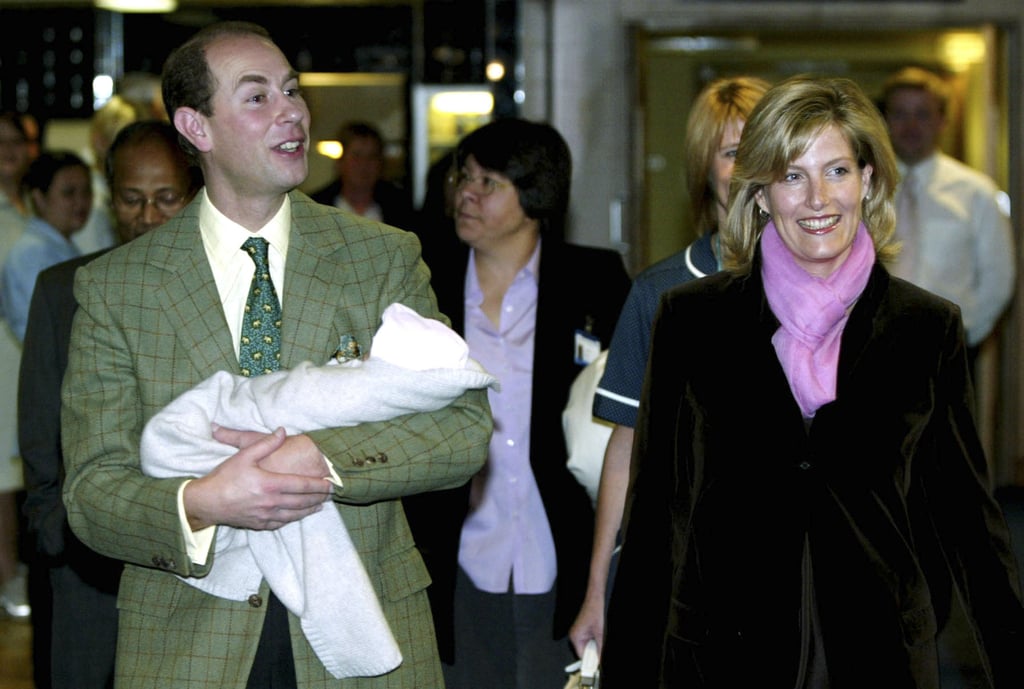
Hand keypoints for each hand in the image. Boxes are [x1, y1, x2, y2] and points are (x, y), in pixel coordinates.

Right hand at [183, 427, 331, 531]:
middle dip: (318, 498)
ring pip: (294, 515)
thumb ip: (266, 443)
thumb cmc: (224, 477)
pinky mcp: (258, 524)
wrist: (205, 503)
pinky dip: (293, 519)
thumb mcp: (244, 455)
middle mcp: (271, 502)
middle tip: (331, 494)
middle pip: (302, 501)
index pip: (301, 485)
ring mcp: (265, 516)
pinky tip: (297, 516)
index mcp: (270, 484)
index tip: (331, 483)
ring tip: (320, 506)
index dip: (318, 485)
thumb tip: (282, 431)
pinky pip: (281, 523)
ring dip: (309, 510)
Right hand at [569, 593, 605, 657]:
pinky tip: (601, 635)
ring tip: (601, 636)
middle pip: (585, 651)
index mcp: (575, 637)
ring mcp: (581, 632)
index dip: (590, 661)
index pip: (581, 656)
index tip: (597, 667)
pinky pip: (591, 640)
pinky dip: (597, 640)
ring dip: (597, 645)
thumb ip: (600, 649)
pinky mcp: (586, 629)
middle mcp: (576, 635)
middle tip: (601, 649)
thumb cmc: (596, 611)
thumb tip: (600, 661)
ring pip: (589, 646)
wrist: (597, 597)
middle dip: (595, 652)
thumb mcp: (600, 633)